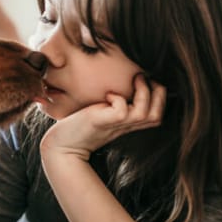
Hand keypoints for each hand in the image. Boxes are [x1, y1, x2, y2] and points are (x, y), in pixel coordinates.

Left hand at [40, 74, 165, 160]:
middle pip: (157, 115)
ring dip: (144, 92)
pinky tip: (108, 95)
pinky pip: (121, 111)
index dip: (160, 98)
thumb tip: (121, 80)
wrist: (61, 145)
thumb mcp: (102, 111)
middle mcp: (125, 125)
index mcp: (128, 123)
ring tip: (135, 78)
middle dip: (159, 94)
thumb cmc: (79, 126)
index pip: (157, 115)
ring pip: (146, 113)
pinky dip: (119, 99)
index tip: (148, 81)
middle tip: (143, 76)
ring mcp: (115, 124)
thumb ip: (113, 101)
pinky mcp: (102, 122)